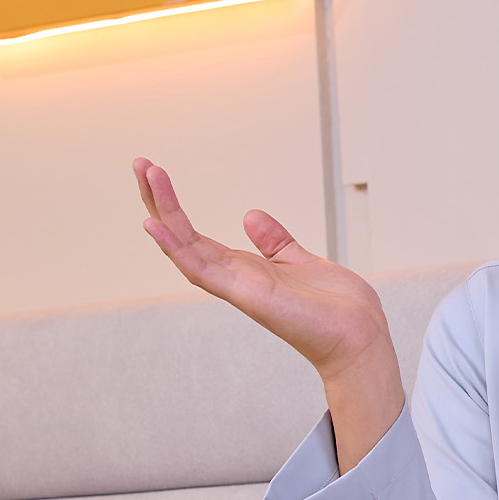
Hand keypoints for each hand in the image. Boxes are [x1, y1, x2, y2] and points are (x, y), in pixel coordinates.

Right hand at [134, 159, 404, 469]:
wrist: (359, 336)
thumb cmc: (336, 308)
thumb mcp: (302, 261)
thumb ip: (275, 242)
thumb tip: (250, 216)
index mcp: (245, 269)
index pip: (196, 235)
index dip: (174, 207)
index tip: (157, 175)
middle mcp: (233, 277)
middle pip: (182, 235)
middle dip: (159, 200)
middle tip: (139, 163)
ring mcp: (236, 286)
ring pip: (184, 245)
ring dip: (163, 210)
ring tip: (145, 174)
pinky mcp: (245, 294)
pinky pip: (200, 269)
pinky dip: (175, 247)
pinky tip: (154, 223)